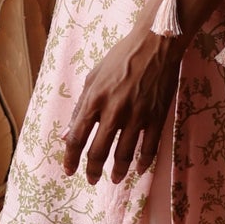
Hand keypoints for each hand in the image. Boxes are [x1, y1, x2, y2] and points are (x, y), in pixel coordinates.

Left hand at [63, 0, 224, 185]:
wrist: (156, 43)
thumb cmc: (121, 57)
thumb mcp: (94, 76)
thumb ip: (81, 106)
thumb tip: (67, 133)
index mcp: (94, 99)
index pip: (77, 137)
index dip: (71, 158)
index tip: (69, 170)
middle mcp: (114, 110)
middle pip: (98, 151)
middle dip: (92, 170)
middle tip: (91, 180)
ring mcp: (137, 115)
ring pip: (124, 154)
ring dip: (117, 171)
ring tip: (114, 179)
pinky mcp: (157, 116)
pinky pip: (150, 147)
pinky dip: (144, 161)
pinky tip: (139, 168)